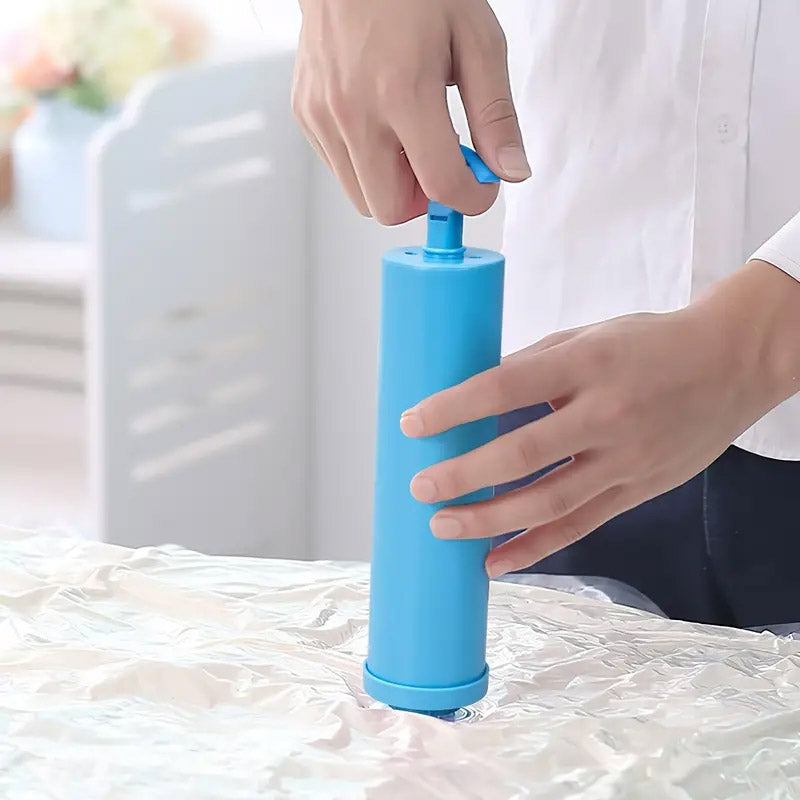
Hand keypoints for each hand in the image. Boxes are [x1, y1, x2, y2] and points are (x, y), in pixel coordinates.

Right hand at [291, 0, 529, 223]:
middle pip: (390, 209)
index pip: (441, 185)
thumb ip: (495, 114)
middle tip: (440, 163)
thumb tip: (510, 169)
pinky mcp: (306, 115)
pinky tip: (381, 121)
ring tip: (410, 137)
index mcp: (402, 92)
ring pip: (362, 197)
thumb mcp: (476, 40)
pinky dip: (366, 162)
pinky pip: (340, 169)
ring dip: (393, 183)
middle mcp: (354, 111)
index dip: (471, 198)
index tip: (480, 185)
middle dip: (423, 199)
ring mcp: (323, 116)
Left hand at [400, 261, 799, 577]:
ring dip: (490, 521)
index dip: (454, 408)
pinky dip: (535, 548)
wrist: (732, 364)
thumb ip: (532, 365)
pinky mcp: (638, 489)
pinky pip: (581, 526)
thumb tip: (470, 393)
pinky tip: (495, 562)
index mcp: (587, 362)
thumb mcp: (587, 335)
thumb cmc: (649, 343)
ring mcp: (626, 458)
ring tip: (443, 527)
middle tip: (420, 488)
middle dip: (464, 475)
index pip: (505, 386)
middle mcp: (607, 413)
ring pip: (549, 501)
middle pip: (522, 454)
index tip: (412, 424)